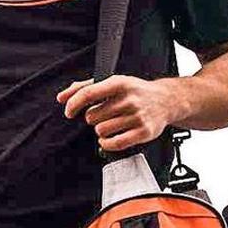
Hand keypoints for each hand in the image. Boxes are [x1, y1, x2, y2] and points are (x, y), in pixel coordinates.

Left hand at [57, 75, 175, 151]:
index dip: (73, 104)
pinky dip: (107, 143)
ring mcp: (137, 116)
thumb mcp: (113, 83)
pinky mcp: (143, 132)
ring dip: (102, 131)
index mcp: (119, 83)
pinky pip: (114, 143)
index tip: (69, 112)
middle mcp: (128, 99)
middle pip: (92, 117)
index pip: (88, 93)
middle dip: (94, 118)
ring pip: (101, 131)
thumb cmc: (135, 92)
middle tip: (105, 115)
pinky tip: (110, 138)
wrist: (166, 100)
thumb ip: (85, 87)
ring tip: (112, 124)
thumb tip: (62, 97)